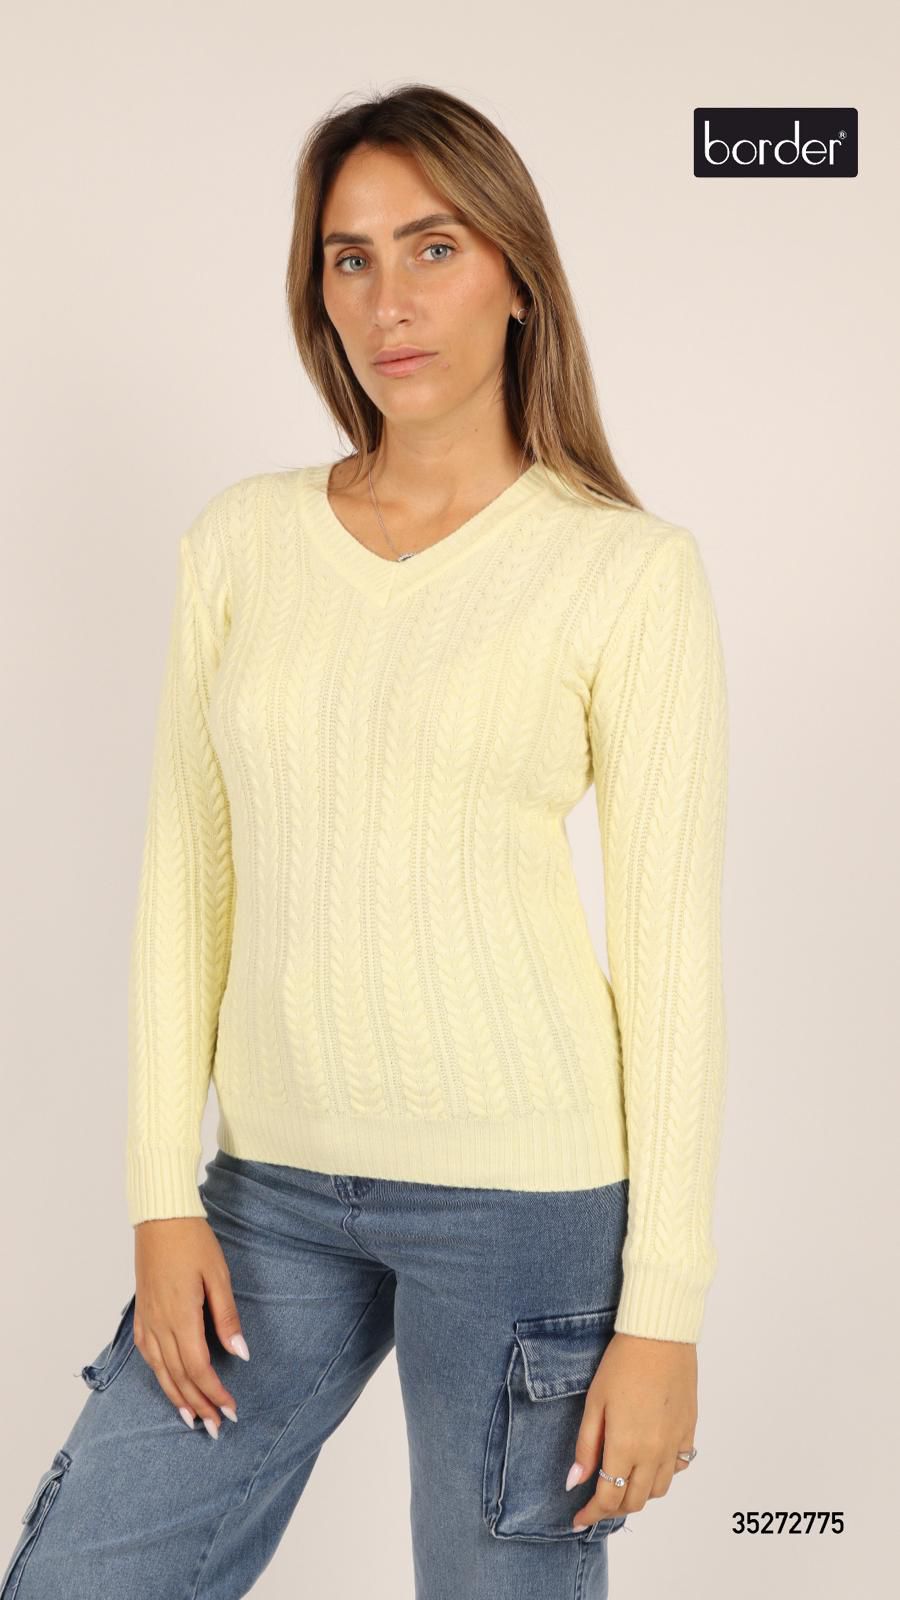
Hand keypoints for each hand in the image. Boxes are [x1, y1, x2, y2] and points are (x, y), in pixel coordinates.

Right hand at [133, 1217, 249, 1437]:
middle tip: (216, 1427)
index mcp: (181, 1317)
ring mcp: (148, 1319)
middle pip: (179, 1377)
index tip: (232, 1410)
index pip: (199, 1368)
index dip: (215, 1394)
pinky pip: (148, 1354)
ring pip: (161, 1371)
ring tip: (193, 1419)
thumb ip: (227, 1318)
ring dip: (177, 1397)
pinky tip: (168, 1383)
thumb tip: (241, 1355)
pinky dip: (159, 1375)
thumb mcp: (218, 1277)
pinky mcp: (142, 1312)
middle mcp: (160, 1324)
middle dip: (198, 1405)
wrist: (161, 1218)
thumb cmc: (194, 1242)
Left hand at [567, 1332, 697, 1528]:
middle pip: (635, 1502)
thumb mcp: (594, 1403)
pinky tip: (649, 1462)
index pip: (608, 1499)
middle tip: (596, 1503)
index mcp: (626, 1448)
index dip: (591, 1514)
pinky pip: (679, 1468)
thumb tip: (575, 1481)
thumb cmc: (622, 1364)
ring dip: (638, 1495)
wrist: (660, 1337)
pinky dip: (662, 1475)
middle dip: (612, 1509)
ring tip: (621, 1483)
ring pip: (659, 1490)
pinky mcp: (689, 1432)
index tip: (577, 1520)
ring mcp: (675, 1444)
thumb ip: (586, 1446)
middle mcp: (654, 1454)